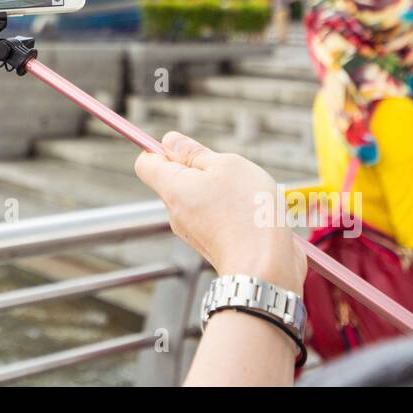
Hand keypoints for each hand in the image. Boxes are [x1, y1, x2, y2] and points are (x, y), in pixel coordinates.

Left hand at [135, 131, 305, 294]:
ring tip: (245, 197)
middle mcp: (176, 212)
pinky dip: (231, 210)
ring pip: (200, 197)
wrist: (267, 270)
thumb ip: (194, 152)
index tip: (188, 149)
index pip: (146, 162)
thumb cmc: (249, 215)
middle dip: (201, 169)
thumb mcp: (226, 166)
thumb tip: (170, 142)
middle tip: (227, 175)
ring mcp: (193, 231)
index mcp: (173, 188)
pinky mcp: (212, 243)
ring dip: (221, 191)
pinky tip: (251, 214)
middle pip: (176, 178)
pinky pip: (215, 216)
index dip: (162, 149)